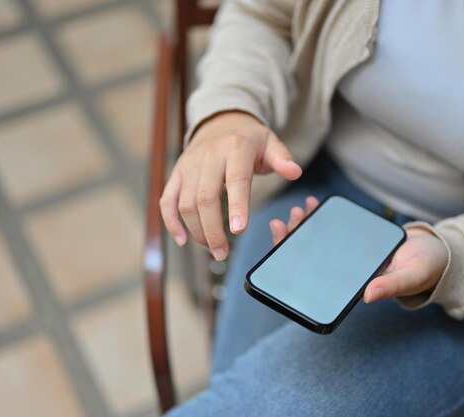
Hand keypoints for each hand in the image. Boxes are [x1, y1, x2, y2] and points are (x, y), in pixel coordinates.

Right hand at [160, 111, 301, 260]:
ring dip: (197, 230)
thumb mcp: (270, 143)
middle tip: (222, 253)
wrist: (220, 122)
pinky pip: (167, 200)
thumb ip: (283, 158)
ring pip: (186, 203)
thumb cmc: (249, 139)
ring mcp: (189, 165)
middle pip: (205, 197)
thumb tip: (295, 172)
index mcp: (236, 148)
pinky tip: (182, 240)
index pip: (235, 179)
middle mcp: (208, 156)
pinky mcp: (177, 173)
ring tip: (213, 249)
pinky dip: (171, 222)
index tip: (239, 230)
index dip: (237, 205)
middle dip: (212, 229)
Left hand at [270, 196, 448, 302]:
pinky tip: (312, 205)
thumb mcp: (410, 277)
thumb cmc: (424, 269)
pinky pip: (331, 230)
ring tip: (298, 210)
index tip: (283, 248)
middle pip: (311, 259)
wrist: (436, 252)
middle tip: (285, 222)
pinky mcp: (353, 240)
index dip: (296, 267)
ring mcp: (348, 255)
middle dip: (294, 241)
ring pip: (317, 243)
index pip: (317, 280)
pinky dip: (320, 218)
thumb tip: (367, 295)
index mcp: (353, 286)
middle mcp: (346, 272)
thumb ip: (391, 285)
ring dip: (305, 227)